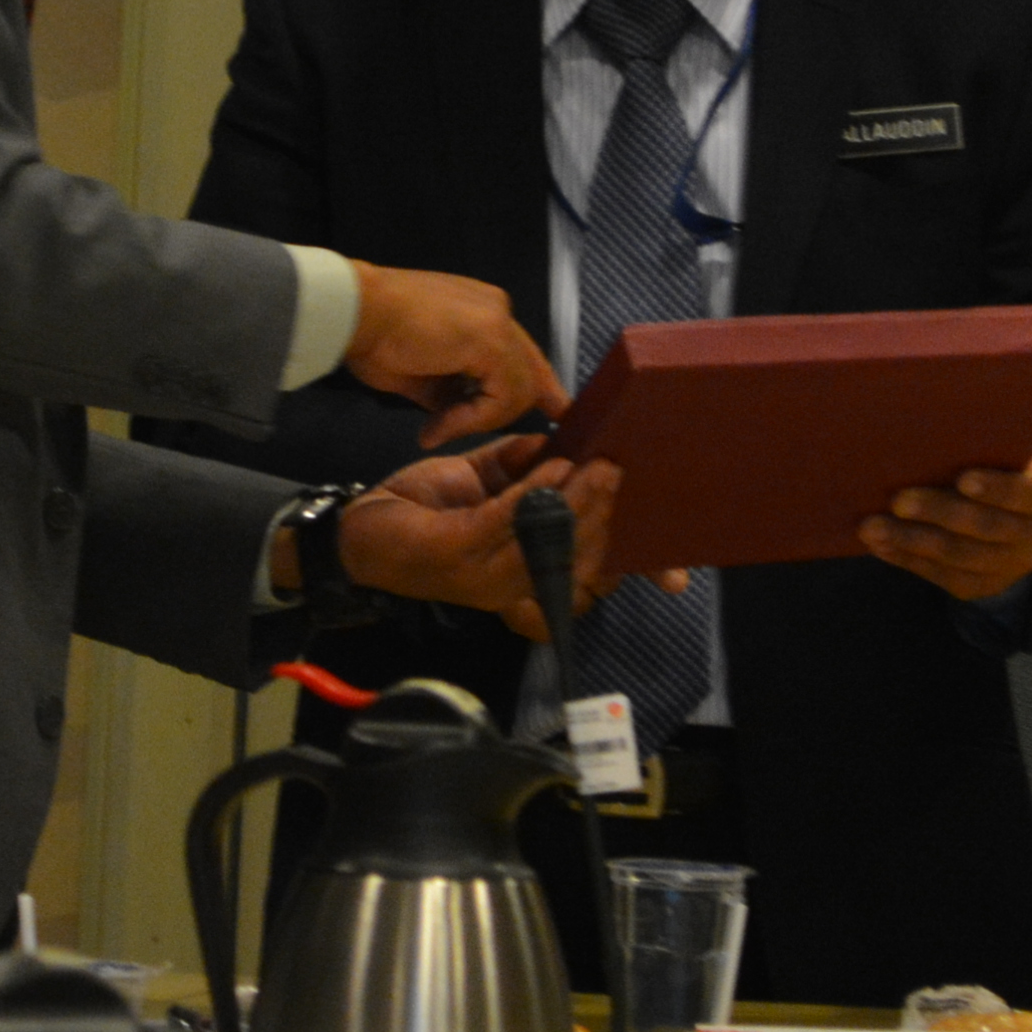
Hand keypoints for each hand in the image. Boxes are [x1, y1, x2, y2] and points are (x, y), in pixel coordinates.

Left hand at [335, 435, 673, 641]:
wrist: (356, 527)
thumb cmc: (422, 510)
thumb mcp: (484, 484)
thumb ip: (525, 469)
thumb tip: (567, 446)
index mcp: (523, 573)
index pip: (588, 580)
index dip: (633, 575)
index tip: (675, 573)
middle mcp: (511, 586)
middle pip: (580, 557)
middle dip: (606, 513)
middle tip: (621, 470)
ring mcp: (485, 576)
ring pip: (550, 538)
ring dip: (579, 498)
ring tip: (596, 463)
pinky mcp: (458, 553)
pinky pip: (509, 519)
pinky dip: (536, 490)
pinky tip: (553, 465)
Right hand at [339, 262, 567, 446]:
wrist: (352, 309)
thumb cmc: (372, 335)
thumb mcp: (420, 374)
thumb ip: (450, 391)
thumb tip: (457, 415)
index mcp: (483, 312)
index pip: (521, 356)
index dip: (538, 388)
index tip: (554, 412)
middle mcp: (498, 310)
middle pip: (531, 371)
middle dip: (514, 412)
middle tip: (471, 433)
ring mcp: (499, 321)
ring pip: (520, 389)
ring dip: (479, 420)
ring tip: (437, 427)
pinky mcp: (492, 338)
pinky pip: (502, 395)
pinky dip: (475, 418)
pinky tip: (443, 423)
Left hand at [861, 451, 1031, 602]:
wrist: (1014, 518)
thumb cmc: (994, 469)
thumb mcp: (1001, 455)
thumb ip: (978, 447)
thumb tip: (922, 433)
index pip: (1022, 493)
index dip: (994, 488)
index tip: (963, 479)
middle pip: (985, 526)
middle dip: (938, 513)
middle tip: (899, 501)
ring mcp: (1009, 565)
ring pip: (959, 557)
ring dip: (912, 541)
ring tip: (873, 527)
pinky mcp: (982, 585)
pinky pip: (943, 577)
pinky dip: (908, 560)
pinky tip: (880, 546)